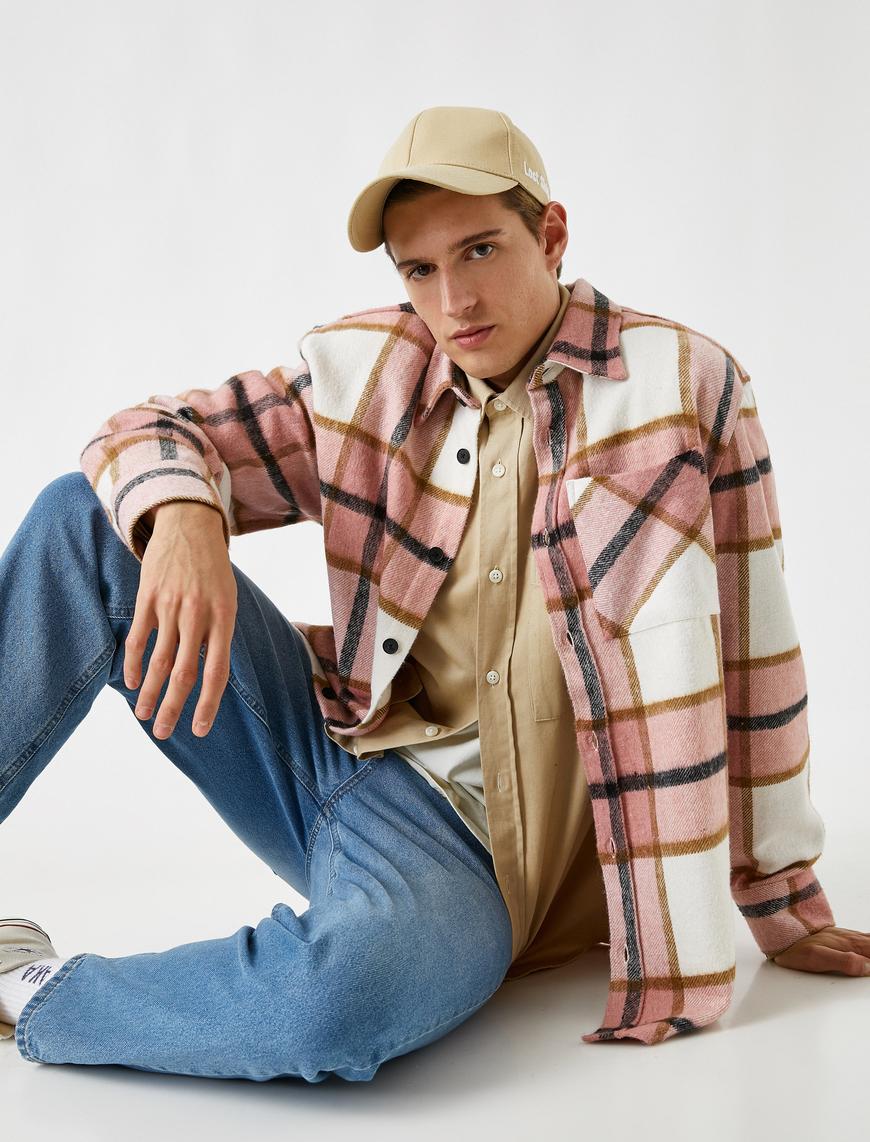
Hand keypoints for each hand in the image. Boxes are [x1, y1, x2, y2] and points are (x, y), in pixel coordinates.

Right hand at [124, 502, 236, 739]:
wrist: (190, 525)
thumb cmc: (213, 569)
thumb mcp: (228, 599)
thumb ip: (217, 635)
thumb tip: (207, 676)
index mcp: (224, 618)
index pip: (217, 672)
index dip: (208, 704)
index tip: (199, 729)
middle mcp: (198, 615)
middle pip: (184, 673)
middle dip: (173, 708)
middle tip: (163, 734)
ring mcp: (171, 606)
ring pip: (157, 660)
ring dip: (148, 692)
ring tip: (143, 716)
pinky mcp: (148, 597)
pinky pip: (138, 637)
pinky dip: (132, 663)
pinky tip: (129, 682)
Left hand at [770, 925, 869, 975]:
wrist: (783, 932)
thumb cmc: (796, 947)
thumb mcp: (817, 958)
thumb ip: (843, 962)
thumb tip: (868, 967)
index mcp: (850, 946)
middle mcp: (852, 940)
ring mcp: (849, 937)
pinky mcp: (844, 936)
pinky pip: (867, 938)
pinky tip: (869, 945)